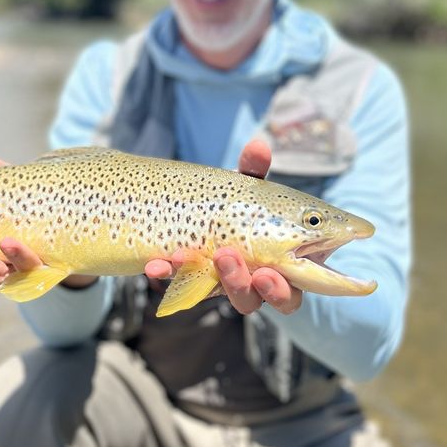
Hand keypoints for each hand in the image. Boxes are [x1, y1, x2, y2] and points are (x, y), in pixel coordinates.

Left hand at [144, 138, 302, 315]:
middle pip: (259, 301)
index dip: (281, 288)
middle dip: (245, 285)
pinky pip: (180, 285)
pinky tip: (154, 265)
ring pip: (226, 297)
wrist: (195, 208)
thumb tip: (259, 146)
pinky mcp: (193, 282)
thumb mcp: (245, 186)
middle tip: (227, 258)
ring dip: (213, 280)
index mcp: (282, 262)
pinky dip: (167, 274)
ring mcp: (226, 284)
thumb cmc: (237, 202)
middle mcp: (259, 281)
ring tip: (192, 256)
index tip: (266, 272)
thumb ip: (252, 170)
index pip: (291, 288)